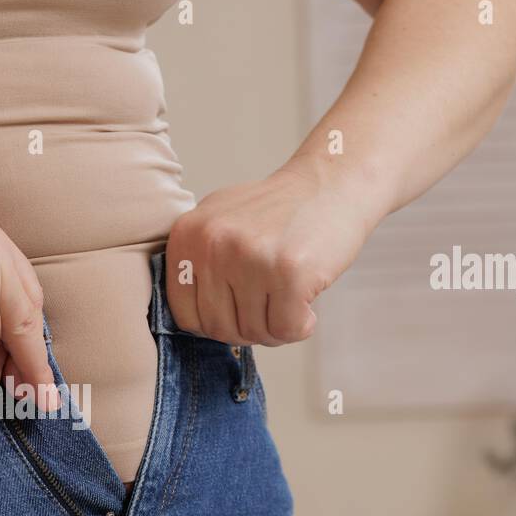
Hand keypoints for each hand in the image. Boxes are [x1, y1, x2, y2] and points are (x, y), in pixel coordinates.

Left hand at [164, 157, 377, 346]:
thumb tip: (190, 325)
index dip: (214, 324)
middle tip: (270, 307)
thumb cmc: (276, 211)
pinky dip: (300, 326)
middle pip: (218, 328)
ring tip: (288, 297)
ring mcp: (250, 257)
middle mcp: (213, 244)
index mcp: (187, 236)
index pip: (185, 316)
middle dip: (248, 329)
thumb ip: (195, 266)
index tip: (238, 312)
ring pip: (254, 332)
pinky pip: (286, 329)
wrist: (331, 182)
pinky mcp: (289, 272)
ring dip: (276, 327)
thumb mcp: (219, 223)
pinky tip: (306, 303)